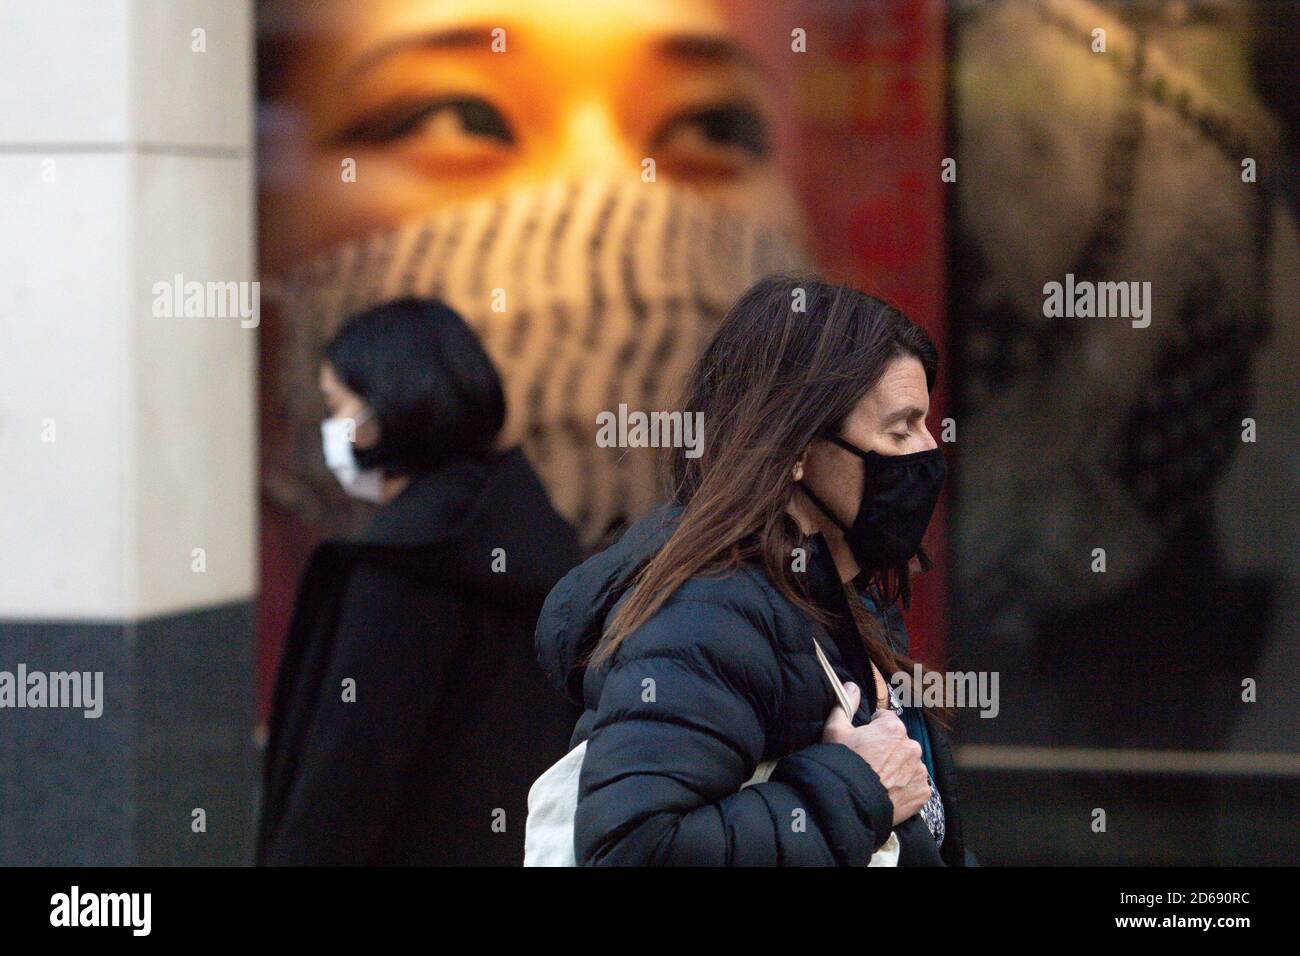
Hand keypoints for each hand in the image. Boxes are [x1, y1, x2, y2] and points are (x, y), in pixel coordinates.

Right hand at [822, 681, 931, 825]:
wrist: (850, 802)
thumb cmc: (842, 763)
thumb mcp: (835, 730)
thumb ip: (845, 703)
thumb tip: (851, 685)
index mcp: (893, 727)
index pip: (886, 720)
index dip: (872, 730)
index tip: (863, 743)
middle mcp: (912, 746)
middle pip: (900, 743)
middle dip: (888, 750)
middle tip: (870, 764)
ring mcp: (919, 770)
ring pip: (909, 764)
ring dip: (899, 769)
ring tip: (879, 781)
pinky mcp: (923, 793)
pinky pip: (916, 786)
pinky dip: (906, 789)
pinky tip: (889, 793)